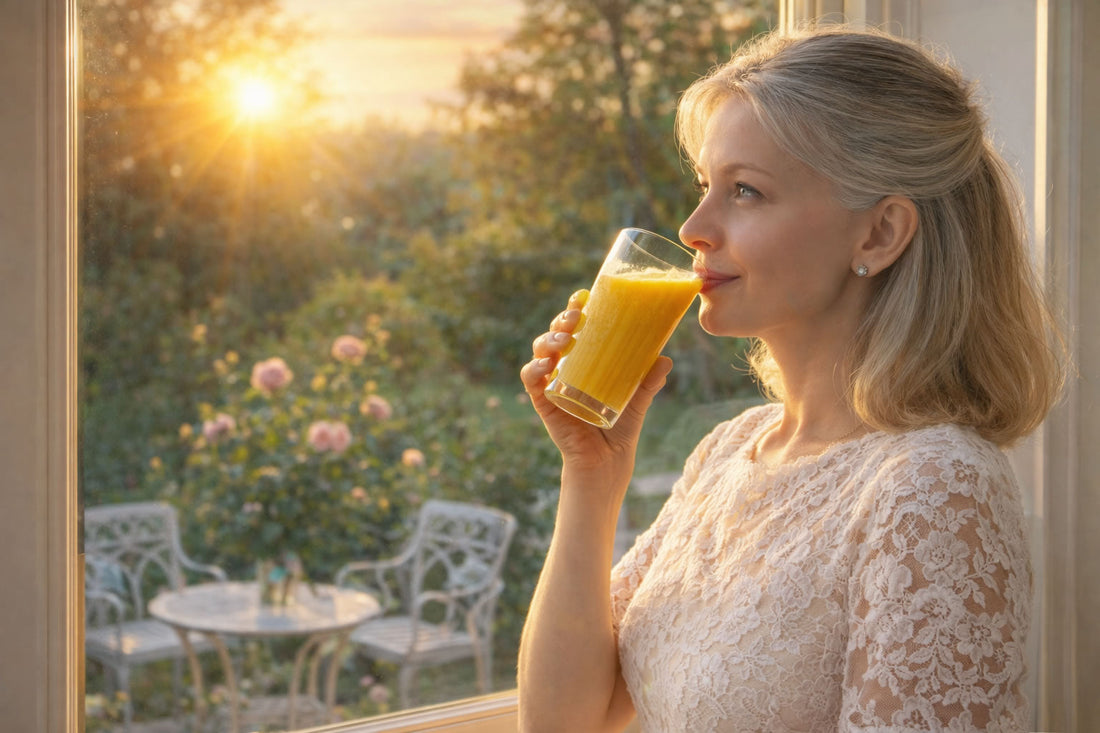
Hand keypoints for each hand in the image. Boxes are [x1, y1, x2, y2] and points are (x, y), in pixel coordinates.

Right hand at [520, 289, 672, 478]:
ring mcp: (552, 383)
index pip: (576, 328)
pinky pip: (531, 381)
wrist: (607, 462)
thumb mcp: (638, 399)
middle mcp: (566, 367)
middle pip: (556, 334)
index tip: (583, 295)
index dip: (575, 309)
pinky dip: (533, 370)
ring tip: (565, 341)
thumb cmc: (619, 426)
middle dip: (561, 320)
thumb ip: (649, 380)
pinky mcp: (544, 403)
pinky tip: (544, 366)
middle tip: (576, 317)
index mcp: (585, 360)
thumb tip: (666, 359)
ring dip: (548, 340)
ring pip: (541, 351)